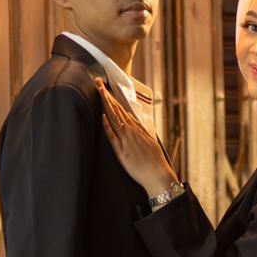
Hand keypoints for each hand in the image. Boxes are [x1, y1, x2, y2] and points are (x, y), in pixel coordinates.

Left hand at [95, 79, 177, 195]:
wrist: (159, 175)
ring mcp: (127, 140)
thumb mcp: (150, 143)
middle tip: (97, 81)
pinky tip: (102, 115)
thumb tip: (135, 124)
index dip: (113, 98)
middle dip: (106, 95)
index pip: (123, 109)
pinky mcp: (122, 151)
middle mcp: (132, 131)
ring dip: (106, 104)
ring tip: (98, 91)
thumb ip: (142, 133)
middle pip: (117, 110)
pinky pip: (113, 136)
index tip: (105, 88)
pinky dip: (107, 125)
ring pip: (114, 118)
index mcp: (138, 129)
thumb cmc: (155, 162)